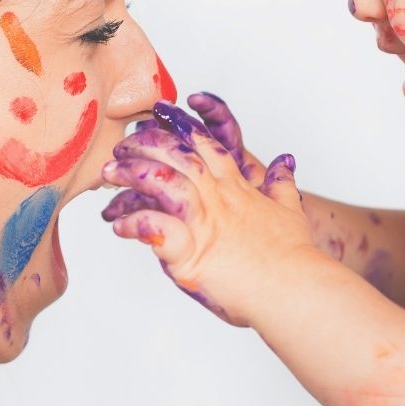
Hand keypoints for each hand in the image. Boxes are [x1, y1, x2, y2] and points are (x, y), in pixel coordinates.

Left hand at [101, 100, 312, 325]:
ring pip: (162, 181)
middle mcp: (218, 199)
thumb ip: (282, 186)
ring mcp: (203, 222)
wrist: (294, 290)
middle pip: (177, 155)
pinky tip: (119, 226)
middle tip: (122, 144)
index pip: (206, 147)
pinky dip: (133, 224)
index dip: (181, 128)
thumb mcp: (291, 212)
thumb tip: (285, 162)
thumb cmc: (293, 258)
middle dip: (145, 143)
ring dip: (132, 173)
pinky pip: (153, 228)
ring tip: (110, 173)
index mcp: (237, 189)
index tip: (160, 115)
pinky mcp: (191, 252)